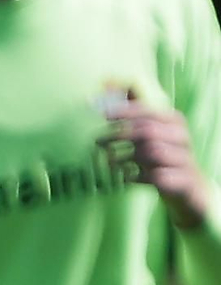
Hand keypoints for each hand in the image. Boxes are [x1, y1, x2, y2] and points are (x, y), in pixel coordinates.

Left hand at [101, 88, 211, 229]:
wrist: (188, 190)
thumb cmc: (162, 160)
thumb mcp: (151, 137)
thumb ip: (132, 118)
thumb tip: (105, 94)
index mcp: (174, 122)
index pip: (149, 111)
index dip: (125, 111)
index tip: (103, 114)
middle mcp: (181, 137)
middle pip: (147, 130)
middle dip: (119, 134)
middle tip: (97, 141)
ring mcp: (183, 159)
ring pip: (152, 152)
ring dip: (125, 157)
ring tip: (108, 162)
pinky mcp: (181, 180)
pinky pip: (156, 177)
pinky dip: (137, 177)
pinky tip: (125, 179)